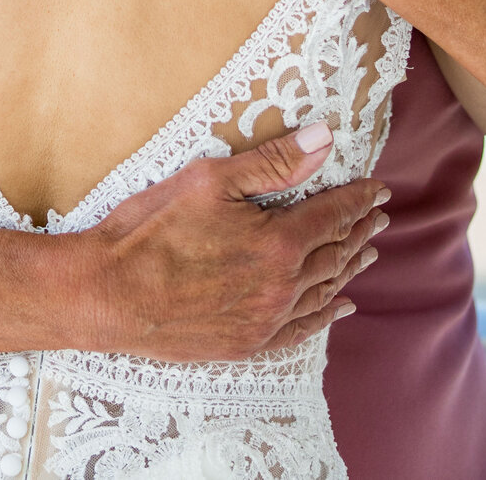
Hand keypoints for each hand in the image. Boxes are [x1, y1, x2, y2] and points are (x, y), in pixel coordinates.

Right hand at [74, 123, 387, 360]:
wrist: (107, 294)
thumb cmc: (149, 230)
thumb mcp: (207, 180)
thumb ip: (271, 163)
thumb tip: (323, 141)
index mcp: (277, 243)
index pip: (333, 214)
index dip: (358, 199)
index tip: (377, 188)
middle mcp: (281, 286)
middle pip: (335, 253)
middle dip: (360, 231)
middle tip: (378, 216)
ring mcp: (266, 319)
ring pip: (324, 291)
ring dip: (350, 268)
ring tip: (368, 252)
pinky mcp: (246, 343)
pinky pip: (302, 329)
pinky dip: (328, 315)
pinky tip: (342, 305)